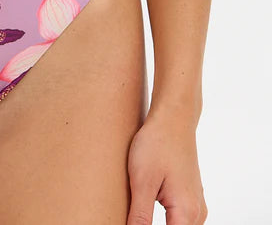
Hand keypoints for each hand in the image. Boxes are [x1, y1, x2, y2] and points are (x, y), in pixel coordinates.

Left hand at [127, 107, 206, 224]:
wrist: (173, 117)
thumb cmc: (158, 143)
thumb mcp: (142, 181)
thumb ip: (140, 217)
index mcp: (186, 214)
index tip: (136, 220)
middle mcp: (197, 213)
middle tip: (134, 216)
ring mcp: (196, 205)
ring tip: (138, 215)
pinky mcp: (189, 196)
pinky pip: (180, 221)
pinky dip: (166, 222)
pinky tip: (146, 216)